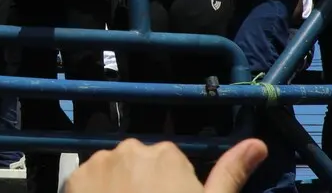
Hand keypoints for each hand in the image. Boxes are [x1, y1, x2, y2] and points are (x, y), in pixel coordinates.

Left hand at [65, 137, 266, 192]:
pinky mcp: (73, 180)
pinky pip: (86, 182)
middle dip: (143, 186)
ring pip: (111, 172)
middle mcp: (129, 149)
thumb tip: (258, 143)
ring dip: (117, 189)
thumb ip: (231, 173)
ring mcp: (98, 163)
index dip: (172, 190)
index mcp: (166, 154)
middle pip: (138, 165)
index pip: (168, 164)